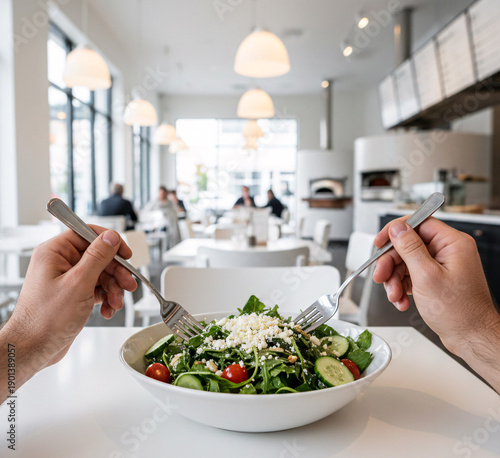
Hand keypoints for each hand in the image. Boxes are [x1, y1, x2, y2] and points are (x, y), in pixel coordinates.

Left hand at [0, 227, 136, 399]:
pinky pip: (97, 288)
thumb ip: (98, 257)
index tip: (125, 253)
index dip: (109, 242)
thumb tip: (111, 237)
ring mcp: (67, 279)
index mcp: (54, 253)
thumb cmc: (46, 319)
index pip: (86, 234)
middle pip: (98, 256)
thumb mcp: (79, 284)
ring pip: (101, 274)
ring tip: (116, 302)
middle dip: (116, 272)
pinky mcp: (73, 294)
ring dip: (113, 288)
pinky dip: (106, 298)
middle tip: (128, 283)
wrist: (35, 348)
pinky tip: (108, 309)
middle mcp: (60, 263)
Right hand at [373, 217, 499, 391]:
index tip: (379, 242)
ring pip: (406, 263)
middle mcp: (448, 251)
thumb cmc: (459, 312)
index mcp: (452, 244)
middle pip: (408, 245)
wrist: (471, 338)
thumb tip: (397, 228)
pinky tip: (402, 300)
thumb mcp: (426, 276)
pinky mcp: (436, 279)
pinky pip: (411, 276)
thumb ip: (409, 249)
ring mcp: (442, 266)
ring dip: (395, 280)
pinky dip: (402, 288)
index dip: (395, 231)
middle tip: (381, 276)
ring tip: (394, 296)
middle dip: (391, 263)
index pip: (419, 223)